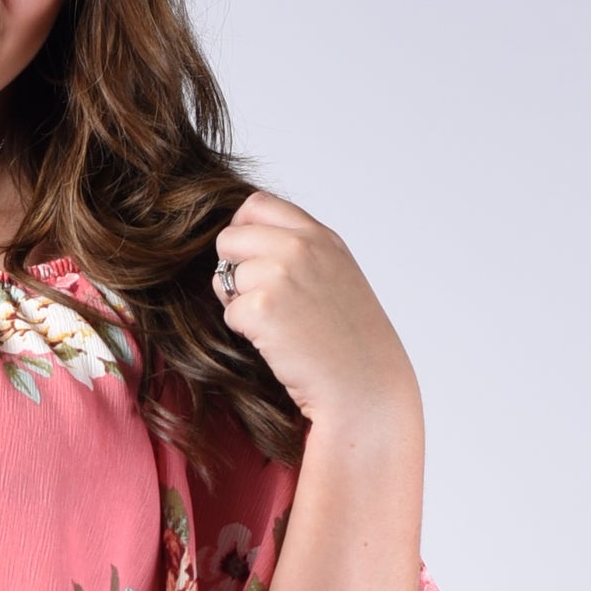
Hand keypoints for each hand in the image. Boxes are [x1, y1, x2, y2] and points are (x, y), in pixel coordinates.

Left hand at [211, 192, 416, 428]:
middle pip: (229, 239)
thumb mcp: (335, 276)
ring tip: (276, 326)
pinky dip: (244, 331)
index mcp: (320, 236)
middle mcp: (301, 246)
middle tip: (258, 300)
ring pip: (226, 277)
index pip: (257, 205)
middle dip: (233, 269)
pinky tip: (277, 343)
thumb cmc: (350, 341)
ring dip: (239, 303)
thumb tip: (248, 246)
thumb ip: (300, 253)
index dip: (242, 232)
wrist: (364, 385)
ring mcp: (282, 274)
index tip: (249, 260)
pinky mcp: (263, 307)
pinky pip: (229, 311)